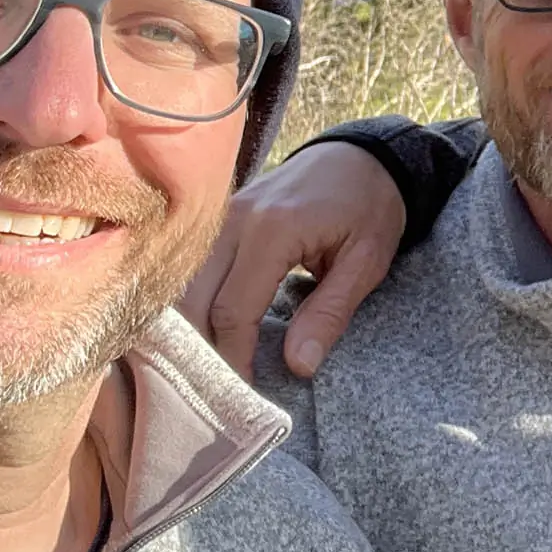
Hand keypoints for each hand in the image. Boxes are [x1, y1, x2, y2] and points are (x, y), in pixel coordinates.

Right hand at [182, 141, 406, 378]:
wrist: (359, 154)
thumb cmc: (370, 206)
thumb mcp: (367, 261)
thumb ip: (329, 313)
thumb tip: (298, 367)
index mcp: (273, 230)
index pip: (233, 310)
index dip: (233, 359)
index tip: (241, 398)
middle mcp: (233, 220)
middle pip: (191, 301)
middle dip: (198, 351)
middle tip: (215, 395)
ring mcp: (219, 218)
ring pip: (180, 287)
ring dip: (186, 331)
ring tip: (203, 373)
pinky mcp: (216, 222)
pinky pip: (188, 271)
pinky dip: (188, 306)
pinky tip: (197, 337)